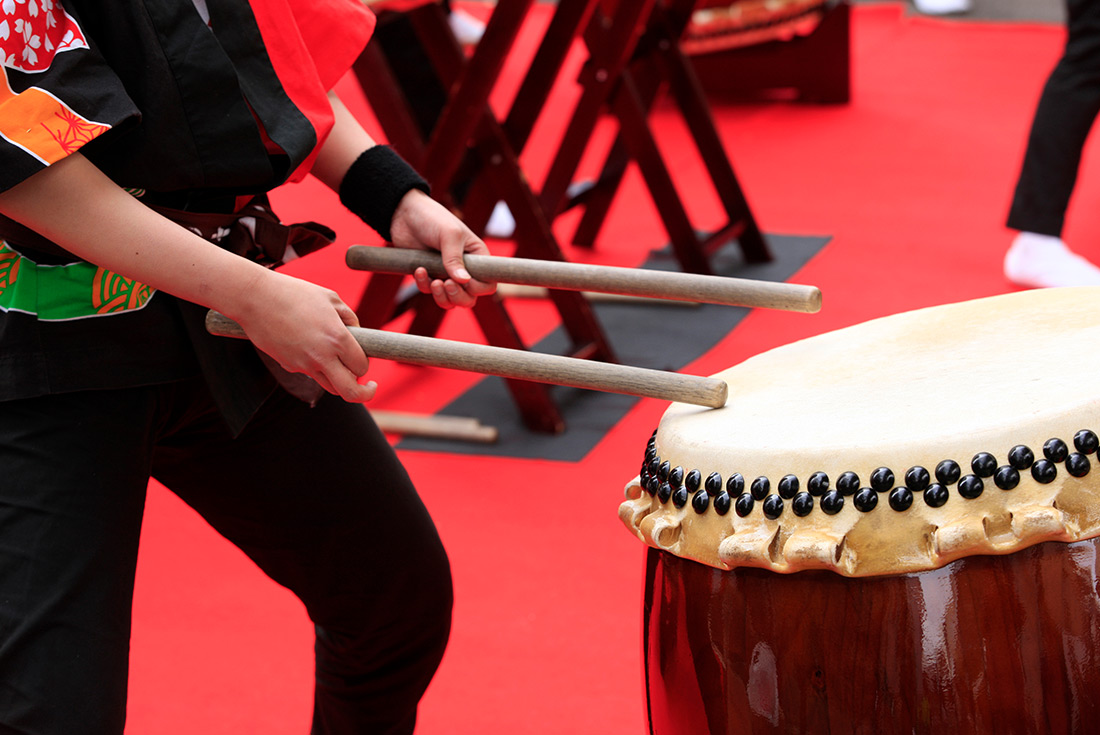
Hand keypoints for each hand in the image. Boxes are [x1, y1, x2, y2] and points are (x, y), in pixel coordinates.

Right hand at [230, 270, 375, 402]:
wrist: (255, 298)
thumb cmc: (294, 293)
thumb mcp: (330, 298)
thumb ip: (350, 317)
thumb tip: (358, 333)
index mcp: (337, 338)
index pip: (362, 366)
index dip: (365, 365)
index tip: (364, 361)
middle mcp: (322, 356)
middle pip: (350, 392)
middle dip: (364, 393)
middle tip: (368, 386)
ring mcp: (303, 364)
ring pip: (330, 387)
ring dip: (340, 382)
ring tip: (342, 368)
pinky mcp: (288, 365)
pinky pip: (309, 372)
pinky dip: (315, 366)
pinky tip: (308, 345)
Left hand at [388, 189, 495, 308]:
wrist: (404, 213)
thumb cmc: (433, 218)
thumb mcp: (449, 235)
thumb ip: (455, 259)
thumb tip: (464, 282)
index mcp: (477, 257)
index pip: (487, 284)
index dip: (478, 288)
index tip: (464, 280)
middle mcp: (464, 268)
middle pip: (469, 298)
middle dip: (458, 297)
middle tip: (447, 284)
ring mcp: (445, 273)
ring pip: (450, 300)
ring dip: (442, 297)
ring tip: (434, 282)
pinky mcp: (428, 275)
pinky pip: (428, 291)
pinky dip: (423, 284)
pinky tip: (419, 269)